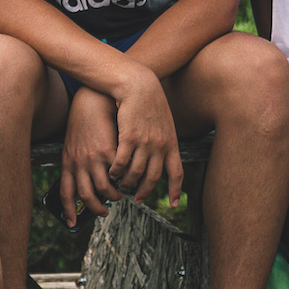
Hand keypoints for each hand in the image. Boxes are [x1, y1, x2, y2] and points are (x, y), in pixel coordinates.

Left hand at [58, 91, 121, 225]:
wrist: (90, 101)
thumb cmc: (82, 122)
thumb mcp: (73, 144)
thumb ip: (75, 162)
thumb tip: (82, 180)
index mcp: (68, 162)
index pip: (65, 193)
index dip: (68, 211)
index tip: (71, 224)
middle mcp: (79, 163)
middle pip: (86, 196)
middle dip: (96, 208)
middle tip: (104, 212)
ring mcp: (93, 158)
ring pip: (104, 188)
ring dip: (113, 196)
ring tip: (120, 194)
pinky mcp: (108, 151)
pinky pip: (116, 174)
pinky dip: (122, 180)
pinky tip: (127, 179)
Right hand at [110, 70, 182, 206]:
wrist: (139, 84)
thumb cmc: (150, 101)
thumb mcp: (164, 122)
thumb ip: (164, 139)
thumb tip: (162, 153)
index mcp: (171, 143)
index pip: (177, 172)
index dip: (176, 189)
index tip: (174, 203)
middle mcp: (160, 146)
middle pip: (153, 178)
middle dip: (144, 192)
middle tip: (136, 199)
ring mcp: (145, 142)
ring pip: (136, 172)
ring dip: (127, 182)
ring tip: (121, 186)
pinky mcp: (128, 137)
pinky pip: (121, 161)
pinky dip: (116, 170)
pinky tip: (111, 173)